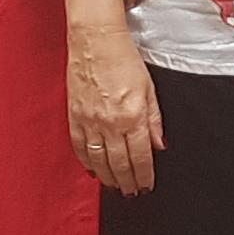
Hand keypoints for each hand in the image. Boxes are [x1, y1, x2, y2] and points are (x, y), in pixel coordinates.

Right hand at [71, 26, 165, 195]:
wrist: (95, 41)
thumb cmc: (123, 59)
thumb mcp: (149, 88)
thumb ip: (154, 120)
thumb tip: (159, 145)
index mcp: (132, 116)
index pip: (140, 157)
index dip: (144, 176)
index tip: (147, 186)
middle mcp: (110, 123)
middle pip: (119, 164)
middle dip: (127, 183)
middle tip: (131, 193)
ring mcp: (90, 121)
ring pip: (99, 161)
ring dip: (108, 178)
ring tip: (115, 187)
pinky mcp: (75, 117)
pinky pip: (80, 147)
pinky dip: (87, 162)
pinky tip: (93, 170)